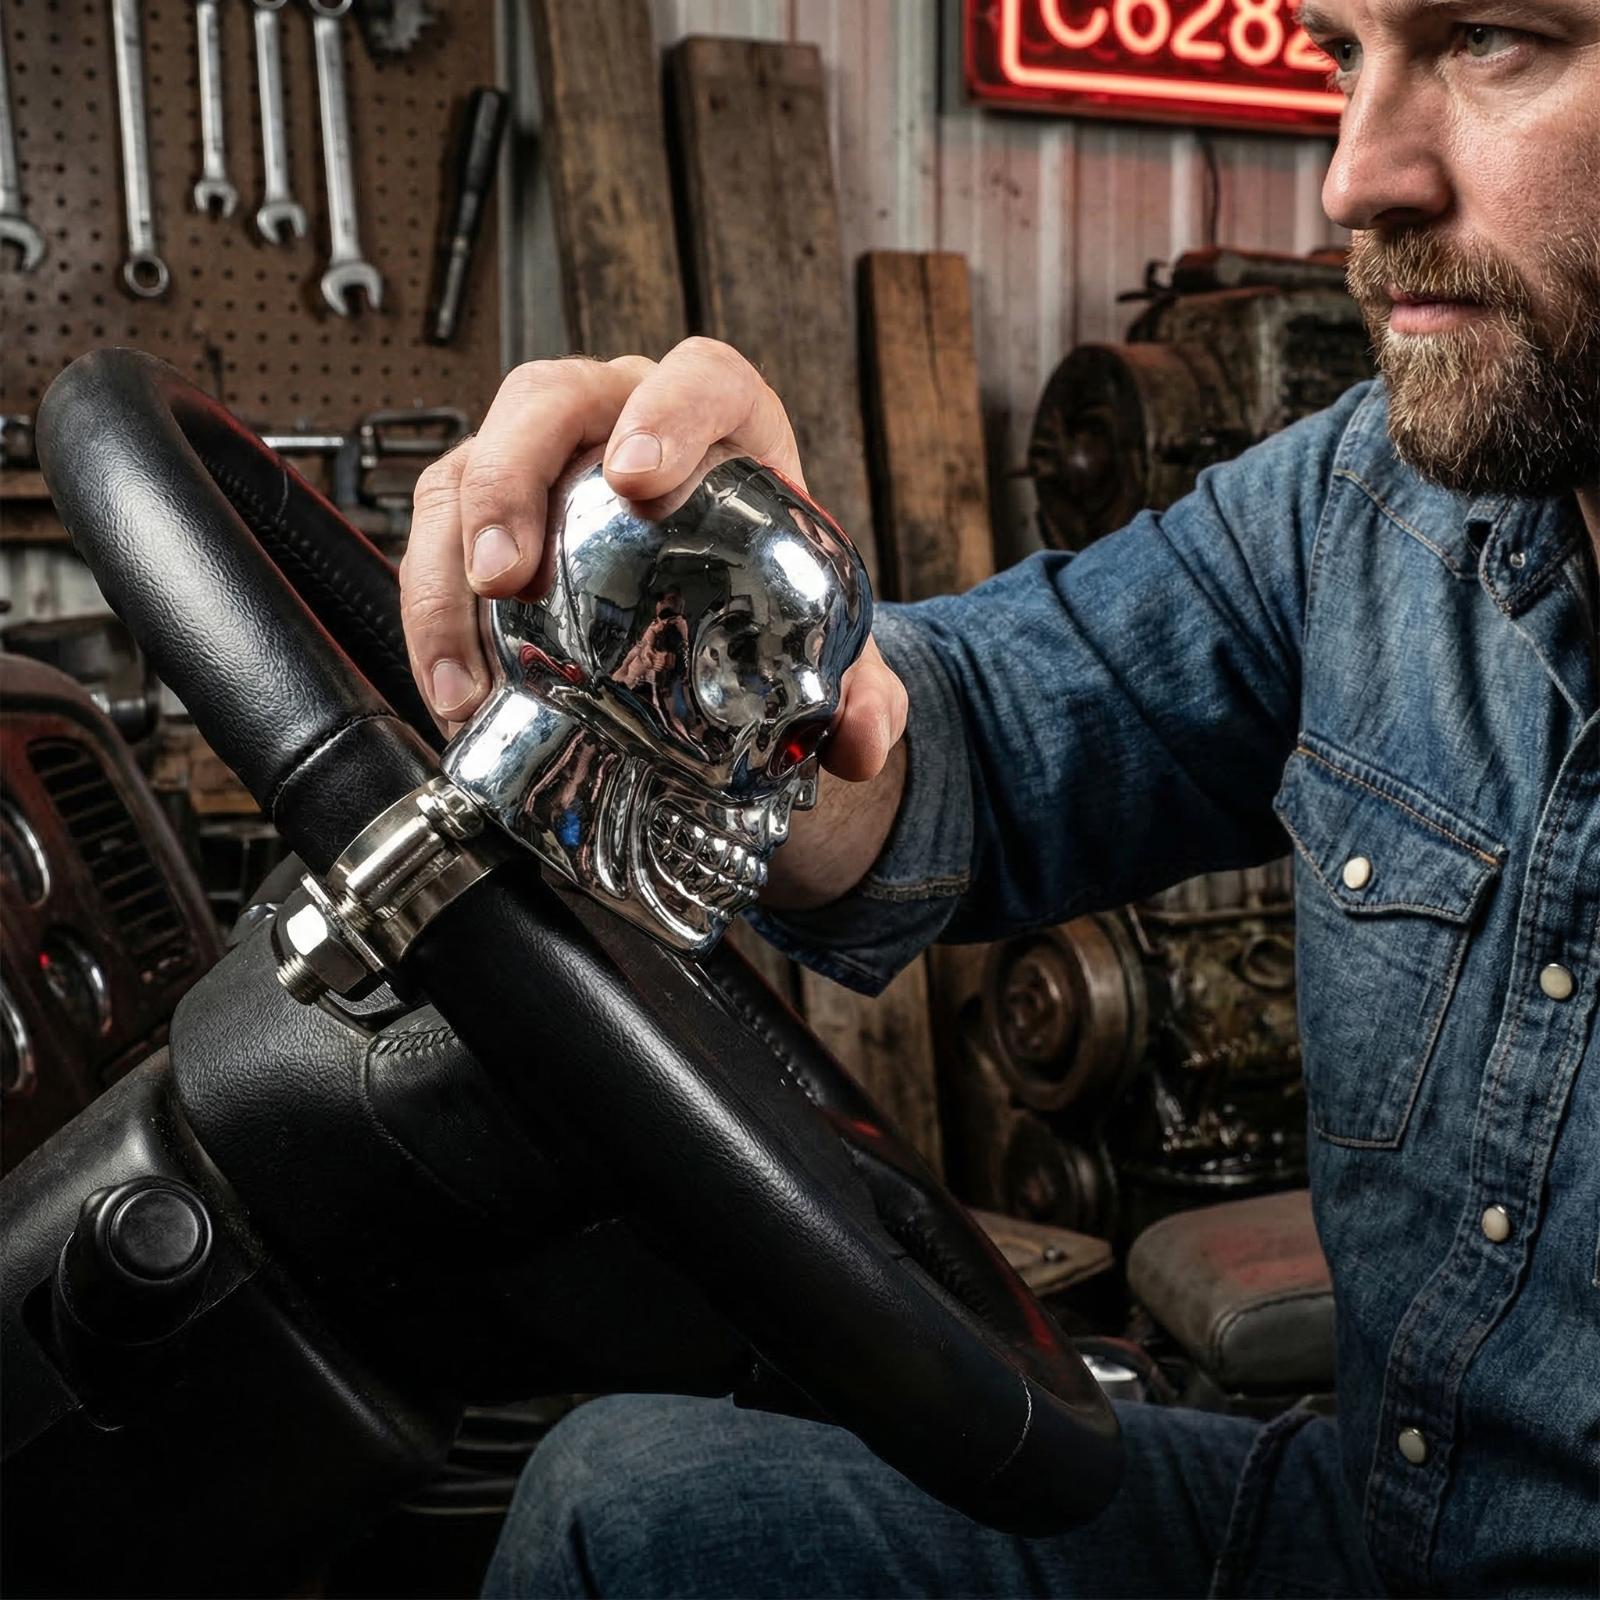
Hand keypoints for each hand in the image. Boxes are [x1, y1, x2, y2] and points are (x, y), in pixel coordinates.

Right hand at [400, 338, 906, 778]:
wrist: (726, 609)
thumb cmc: (769, 586)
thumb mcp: (825, 638)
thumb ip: (861, 689)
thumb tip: (858, 741)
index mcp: (724, 424)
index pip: (699, 376)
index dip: (665, 412)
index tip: (637, 478)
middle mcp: (622, 420)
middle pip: (550, 399)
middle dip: (512, 477)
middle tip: (505, 572)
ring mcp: (547, 460)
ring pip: (469, 461)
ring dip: (446, 558)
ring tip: (462, 662)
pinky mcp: (493, 511)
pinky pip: (438, 533)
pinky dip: (432, 612)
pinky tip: (452, 686)